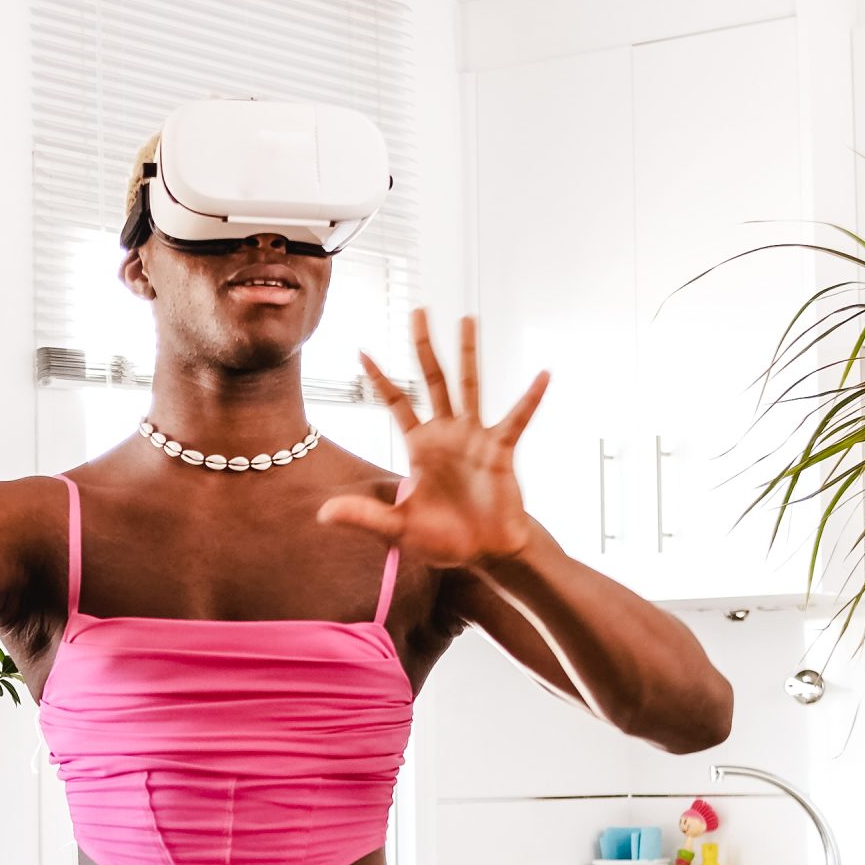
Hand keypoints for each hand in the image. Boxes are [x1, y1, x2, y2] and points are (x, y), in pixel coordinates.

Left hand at [319, 310, 548, 567]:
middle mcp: (447, 433)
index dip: (380, 378)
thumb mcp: (398, 528)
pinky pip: (516, 419)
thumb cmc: (445, 538)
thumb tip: (322, 514)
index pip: (396, 402)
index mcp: (420, 446)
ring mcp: (475, 437)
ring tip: (467, 319)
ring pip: (469, 386)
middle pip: (432, 379)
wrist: (486, 553)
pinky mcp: (501, 450)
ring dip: (468, 353)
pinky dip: (530, 398)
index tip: (362, 350)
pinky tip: (542, 375)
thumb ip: (364, 517)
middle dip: (423, 346)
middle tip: (419, 312)